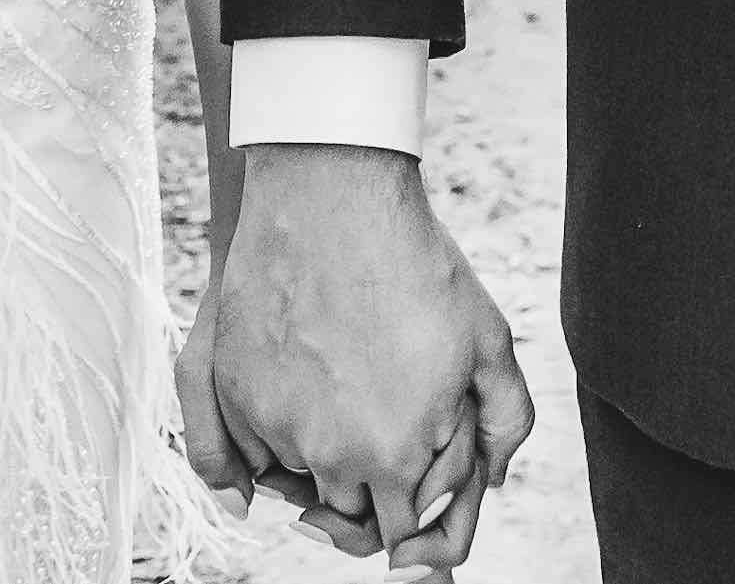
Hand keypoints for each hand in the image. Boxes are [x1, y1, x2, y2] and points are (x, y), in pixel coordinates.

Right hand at [204, 148, 534, 570]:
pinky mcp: (231, 394)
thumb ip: (502, 425)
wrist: (330, 196)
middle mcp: (330, 455)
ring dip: (321, 465)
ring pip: (298, 486)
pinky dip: (273, 441)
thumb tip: (491, 484)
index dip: (415, 528)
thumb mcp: (487, 338)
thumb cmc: (415, 263)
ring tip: (348, 396)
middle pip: (349, 518)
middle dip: (371, 493)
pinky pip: (249, 454)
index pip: (404, 538)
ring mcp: (275, 427)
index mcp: (397, 453)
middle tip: (385, 435)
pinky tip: (304, 389)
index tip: (412, 518)